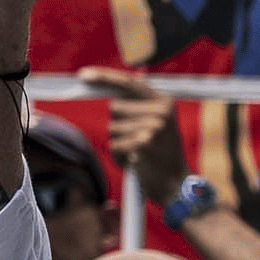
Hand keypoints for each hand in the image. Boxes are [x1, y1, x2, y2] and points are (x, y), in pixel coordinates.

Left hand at [78, 65, 186, 205]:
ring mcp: (153, 127)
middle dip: (118, 124)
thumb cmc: (163, 154)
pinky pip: (114, 145)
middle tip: (137, 140)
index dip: (104, 77)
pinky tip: (134, 161)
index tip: (83, 75)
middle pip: (115, 107)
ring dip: (119, 142)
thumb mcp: (162, 122)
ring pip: (112, 127)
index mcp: (165, 102)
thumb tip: (138, 75)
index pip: (129, 83)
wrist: (176, 184)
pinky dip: (118, 156)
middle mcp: (161, 111)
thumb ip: (146, 100)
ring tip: (137, 153)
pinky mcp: (144, 143)